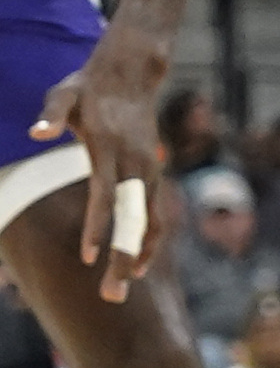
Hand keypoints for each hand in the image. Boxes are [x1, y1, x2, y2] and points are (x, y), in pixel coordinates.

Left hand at [31, 25, 171, 300]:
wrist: (131, 73)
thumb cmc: (89, 86)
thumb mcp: (64, 93)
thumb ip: (51, 114)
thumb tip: (35, 133)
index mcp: (110, 148)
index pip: (104, 195)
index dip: (96, 226)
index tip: (87, 257)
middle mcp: (136, 163)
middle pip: (135, 219)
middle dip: (125, 258)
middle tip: (113, 294)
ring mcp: (149, 169)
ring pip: (151, 221)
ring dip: (140, 256)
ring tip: (123, 288)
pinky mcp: (153, 173)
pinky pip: (155, 214)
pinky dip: (149, 241)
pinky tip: (139, 264)